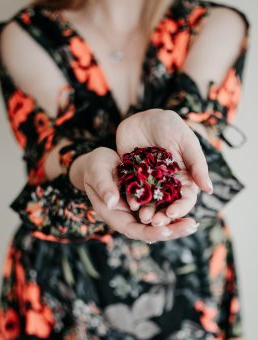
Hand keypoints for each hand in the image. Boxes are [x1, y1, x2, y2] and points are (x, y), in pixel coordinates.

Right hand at [76, 147, 198, 241]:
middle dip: (170, 231)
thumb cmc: (94, 167)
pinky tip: (186, 208)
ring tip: (194, 224)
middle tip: (191, 227)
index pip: (133, 230)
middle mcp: (128, 215)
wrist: (99, 162)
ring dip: (175, 224)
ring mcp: (137, 209)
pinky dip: (172, 210)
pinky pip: (160, 209)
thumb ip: (103, 187)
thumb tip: (113, 202)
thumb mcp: (97, 173)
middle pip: (149, 230)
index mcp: (114, 214)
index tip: (166, 231)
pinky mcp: (145, 199)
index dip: (149, 232)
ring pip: (157, 222)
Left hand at [116, 109, 212, 226]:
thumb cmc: (169, 126)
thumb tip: (209, 189)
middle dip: (162, 215)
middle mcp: (166, 184)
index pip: (185, 199)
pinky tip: (130, 203)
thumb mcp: (186, 141)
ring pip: (149, 202)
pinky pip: (133, 191)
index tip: (172, 213)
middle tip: (155, 222)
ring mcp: (149, 182)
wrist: (143, 117)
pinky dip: (132, 198)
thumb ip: (197, 164)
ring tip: (143, 218)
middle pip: (166, 205)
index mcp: (183, 178)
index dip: (180, 208)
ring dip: (147, 211)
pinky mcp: (133, 178)